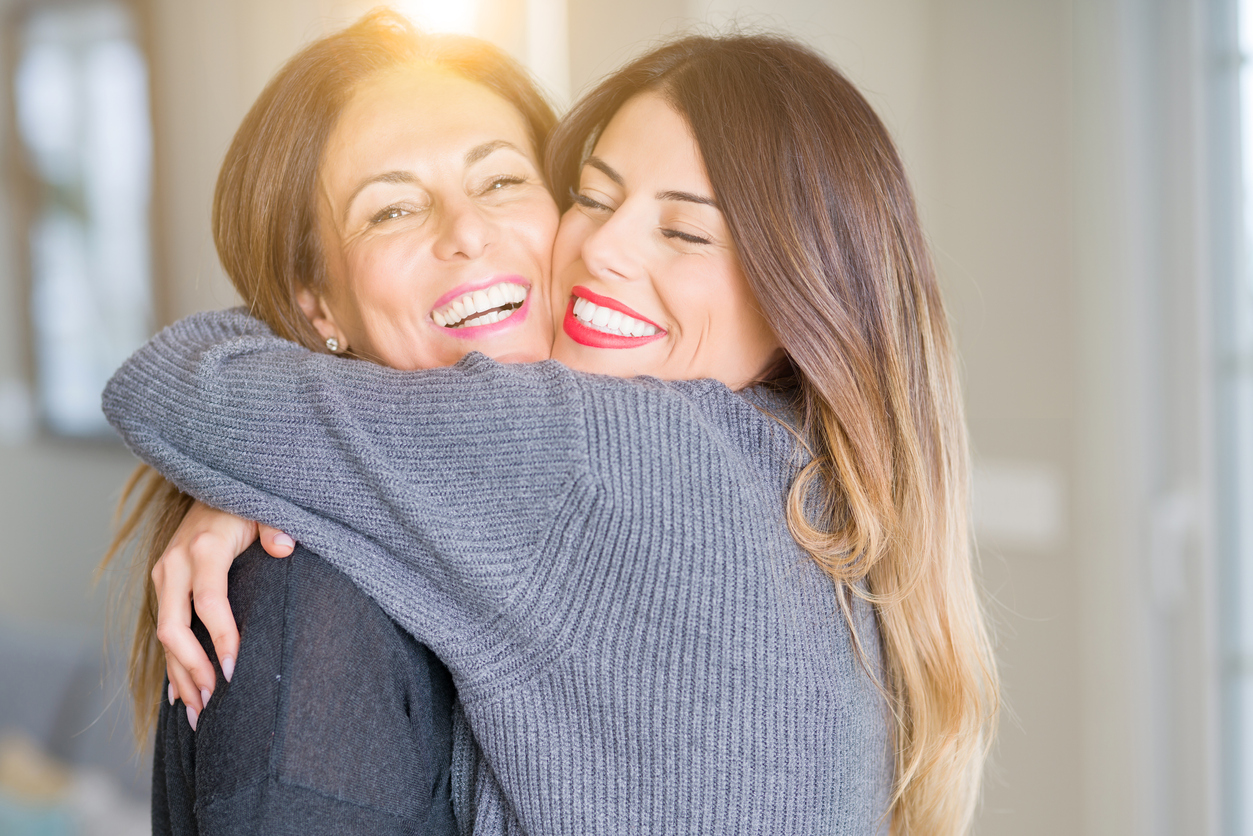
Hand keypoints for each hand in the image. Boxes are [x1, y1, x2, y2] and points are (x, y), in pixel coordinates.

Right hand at [154, 500, 293, 725]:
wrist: (212, 485)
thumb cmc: (246, 503)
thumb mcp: (265, 507)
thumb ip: (276, 525)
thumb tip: (285, 547)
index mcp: (203, 548)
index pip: (209, 602)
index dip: (221, 638)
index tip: (236, 670)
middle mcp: (175, 564)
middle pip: (175, 627)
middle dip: (194, 668)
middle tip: (216, 701)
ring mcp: (164, 576)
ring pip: (165, 635)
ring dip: (180, 675)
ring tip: (199, 713)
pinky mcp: (164, 585)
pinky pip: (164, 630)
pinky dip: (172, 664)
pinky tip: (180, 694)